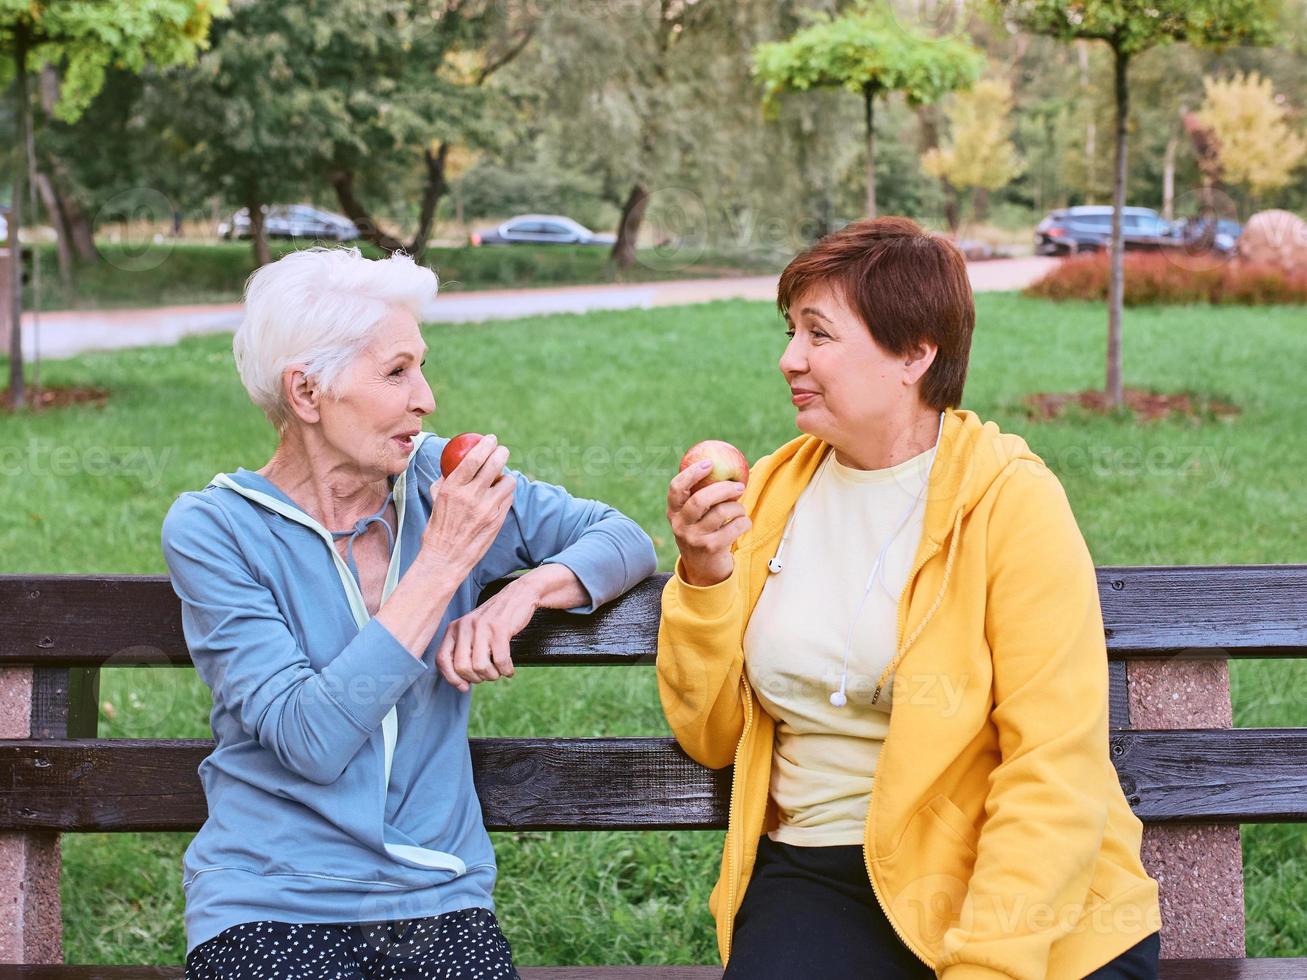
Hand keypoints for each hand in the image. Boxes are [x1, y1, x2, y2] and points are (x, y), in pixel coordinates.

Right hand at [422, 434, 514, 579]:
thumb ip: (445, 480)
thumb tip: (454, 465)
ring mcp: (487, 509)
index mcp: (453, 488)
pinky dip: (506, 494)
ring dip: (506, 477)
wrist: (445, 557)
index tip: (490, 439)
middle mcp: (471, 496)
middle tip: (502, 450)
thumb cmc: (438, 527)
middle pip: (495, 465)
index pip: (473, 458)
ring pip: (507, 482)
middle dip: (502, 453)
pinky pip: (508, 499)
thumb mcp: (435, 499)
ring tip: (501, 478)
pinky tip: (500, 496)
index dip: (485, 445)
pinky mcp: (497, 520)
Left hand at [436, 577, 537, 691]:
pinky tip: (509, 669)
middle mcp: (465, 627)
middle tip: (487, 675)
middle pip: (462, 667)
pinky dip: (506, 670)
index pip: (442, 660)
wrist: (518, 596)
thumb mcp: (472, 631)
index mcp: (454, 628)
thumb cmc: (495, 620)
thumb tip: (461, 684)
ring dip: (492, 675)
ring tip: (499, 672)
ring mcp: (482, 627)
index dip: (451, 678)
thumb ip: (463, 652)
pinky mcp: (500, 629)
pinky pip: (500, 660)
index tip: (464, 687)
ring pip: (480, 666)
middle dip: (477, 678)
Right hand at [667, 461, 750, 586]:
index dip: (692, 473)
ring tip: (740, 510)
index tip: (709, 463)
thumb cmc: (702, 534)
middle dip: (723, 489)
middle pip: (700, 500)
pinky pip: (735, 527)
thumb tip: (727, 469)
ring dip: (738, 508)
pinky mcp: (712, 548)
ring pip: (722, 512)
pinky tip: (743, 524)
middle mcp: (680, 525)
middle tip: (739, 486)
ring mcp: (695, 538)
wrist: (703, 570)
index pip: (676, 488)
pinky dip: (745, 522)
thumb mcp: (694, 518)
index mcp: (674, 512)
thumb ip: (702, 497)